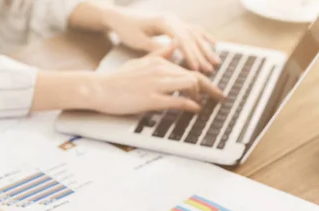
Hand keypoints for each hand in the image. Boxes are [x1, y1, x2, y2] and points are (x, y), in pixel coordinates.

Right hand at [86, 46, 224, 114]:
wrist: (98, 89)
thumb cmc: (116, 79)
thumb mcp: (139, 61)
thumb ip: (158, 53)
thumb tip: (173, 44)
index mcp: (158, 61)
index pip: (188, 67)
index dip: (204, 78)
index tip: (212, 87)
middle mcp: (160, 69)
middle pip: (194, 76)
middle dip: (211, 87)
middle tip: (221, 97)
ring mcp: (156, 84)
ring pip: (190, 84)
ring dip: (202, 95)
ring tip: (206, 104)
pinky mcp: (150, 99)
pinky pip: (177, 101)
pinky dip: (190, 105)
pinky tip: (195, 109)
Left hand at [102, 7, 220, 72]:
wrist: (120, 16)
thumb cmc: (126, 29)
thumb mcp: (138, 41)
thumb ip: (155, 48)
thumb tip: (171, 58)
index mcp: (164, 22)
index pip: (182, 39)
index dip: (191, 55)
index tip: (197, 69)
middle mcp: (172, 18)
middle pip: (192, 37)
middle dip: (202, 54)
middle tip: (211, 69)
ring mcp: (175, 19)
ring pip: (195, 33)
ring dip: (206, 48)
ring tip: (216, 62)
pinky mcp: (174, 22)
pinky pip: (193, 29)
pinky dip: (204, 37)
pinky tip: (214, 44)